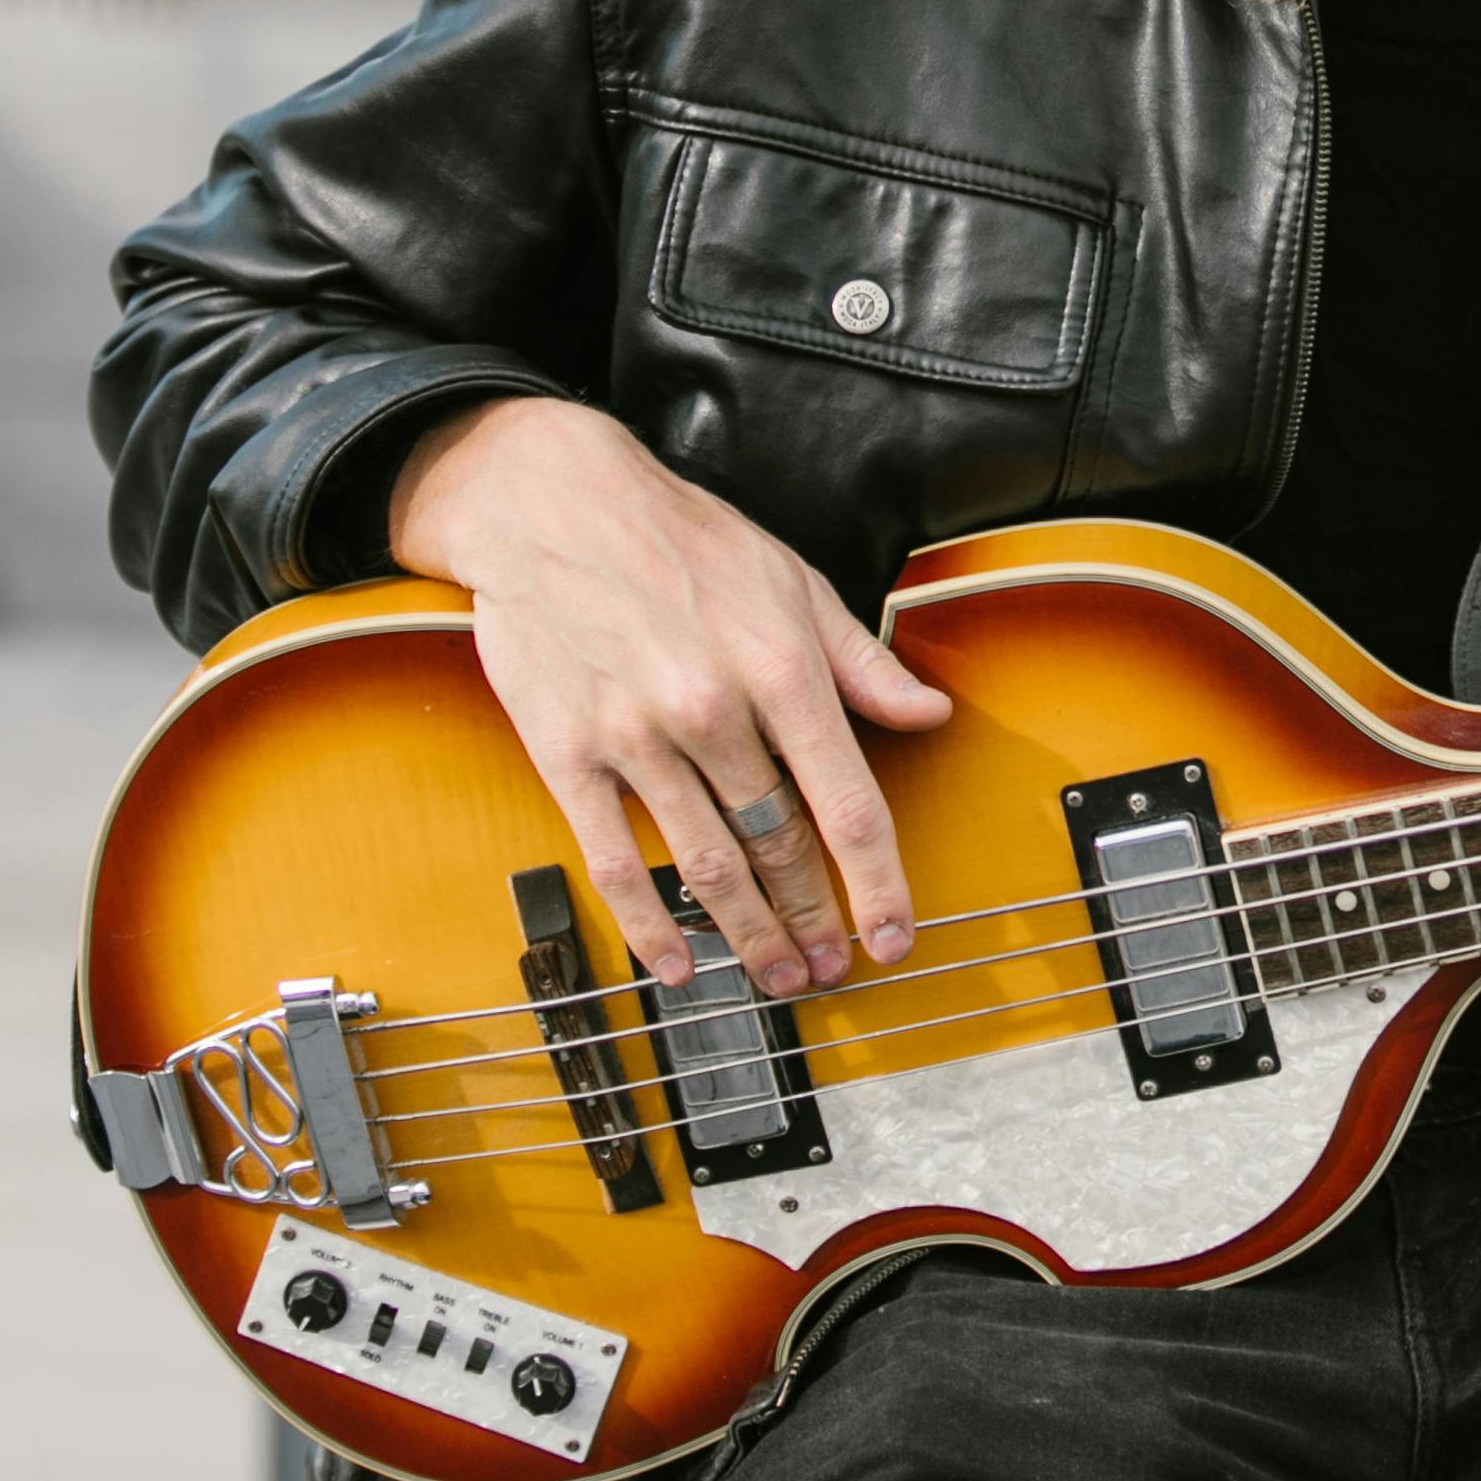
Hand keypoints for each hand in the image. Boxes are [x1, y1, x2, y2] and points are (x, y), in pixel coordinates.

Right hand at [388, 395, 951, 999]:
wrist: (551, 504)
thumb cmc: (679, 539)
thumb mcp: (793, 582)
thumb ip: (862, 662)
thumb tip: (929, 713)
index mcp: (780, 668)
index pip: (848, 804)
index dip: (878, 885)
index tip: (895, 935)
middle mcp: (713, 710)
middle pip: (781, 847)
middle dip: (814, 921)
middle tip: (832, 969)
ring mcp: (637, 738)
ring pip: (707, 866)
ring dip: (748, 936)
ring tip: (777, 976)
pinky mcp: (569, 754)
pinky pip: (614, 861)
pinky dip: (648, 926)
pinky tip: (676, 965)